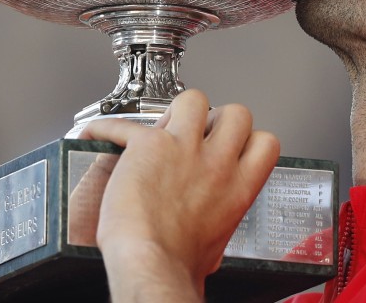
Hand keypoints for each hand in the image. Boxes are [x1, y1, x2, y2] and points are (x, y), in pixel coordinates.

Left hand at [81, 90, 279, 302]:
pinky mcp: (149, 145)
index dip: (249, 139)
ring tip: (165, 124)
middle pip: (237, 112)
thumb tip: (209, 229)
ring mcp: (184, 149)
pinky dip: (108, 129)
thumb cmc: (178, 266)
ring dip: (180, 109)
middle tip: (201, 134)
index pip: (266, 142)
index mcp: (238, 188)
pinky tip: (100, 135)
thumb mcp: (215, 245)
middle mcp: (216, 163)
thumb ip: (218, 221)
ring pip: (195, 99)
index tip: (234, 145)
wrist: (150, 266)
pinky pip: (125, 124)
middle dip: (219, 118)